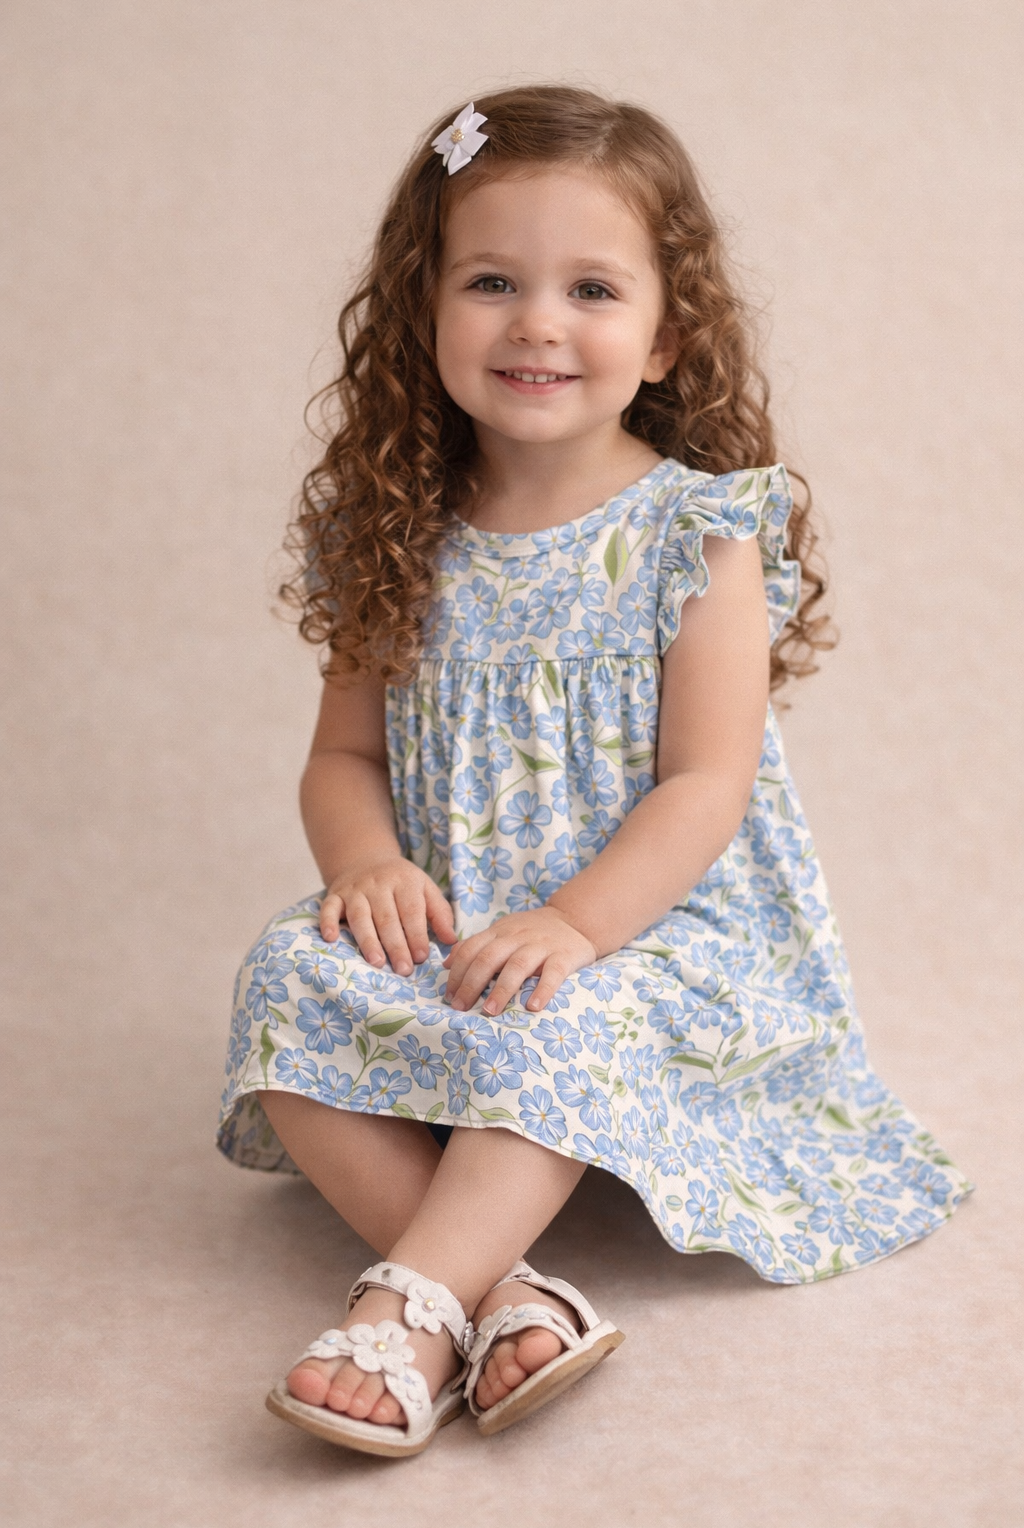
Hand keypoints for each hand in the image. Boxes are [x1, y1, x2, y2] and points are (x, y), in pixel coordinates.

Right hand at [320, 857, 455, 974]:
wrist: (366, 859)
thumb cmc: (401, 883)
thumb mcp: (425, 889)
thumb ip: (440, 914)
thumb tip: (451, 941)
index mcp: (405, 881)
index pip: (411, 910)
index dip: (417, 934)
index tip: (422, 957)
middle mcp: (379, 883)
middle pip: (387, 917)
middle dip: (396, 945)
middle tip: (404, 969)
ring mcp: (355, 889)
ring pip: (360, 916)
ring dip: (368, 940)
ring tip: (377, 962)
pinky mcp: (335, 894)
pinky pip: (329, 908)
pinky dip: (327, 922)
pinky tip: (331, 938)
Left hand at [443, 908, 596, 1014]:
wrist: (575, 919)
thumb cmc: (533, 931)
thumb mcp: (502, 931)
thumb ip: (475, 945)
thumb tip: (446, 964)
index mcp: (499, 931)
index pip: (471, 949)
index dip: (457, 973)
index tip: (448, 996)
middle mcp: (517, 937)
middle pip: (489, 958)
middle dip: (471, 984)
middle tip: (461, 1007)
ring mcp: (541, 946)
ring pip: (517, 966)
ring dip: (501, 990)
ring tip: (489, 1011)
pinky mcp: (564, 956)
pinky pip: (553, 973)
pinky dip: (543, 990)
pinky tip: (533, 1007)